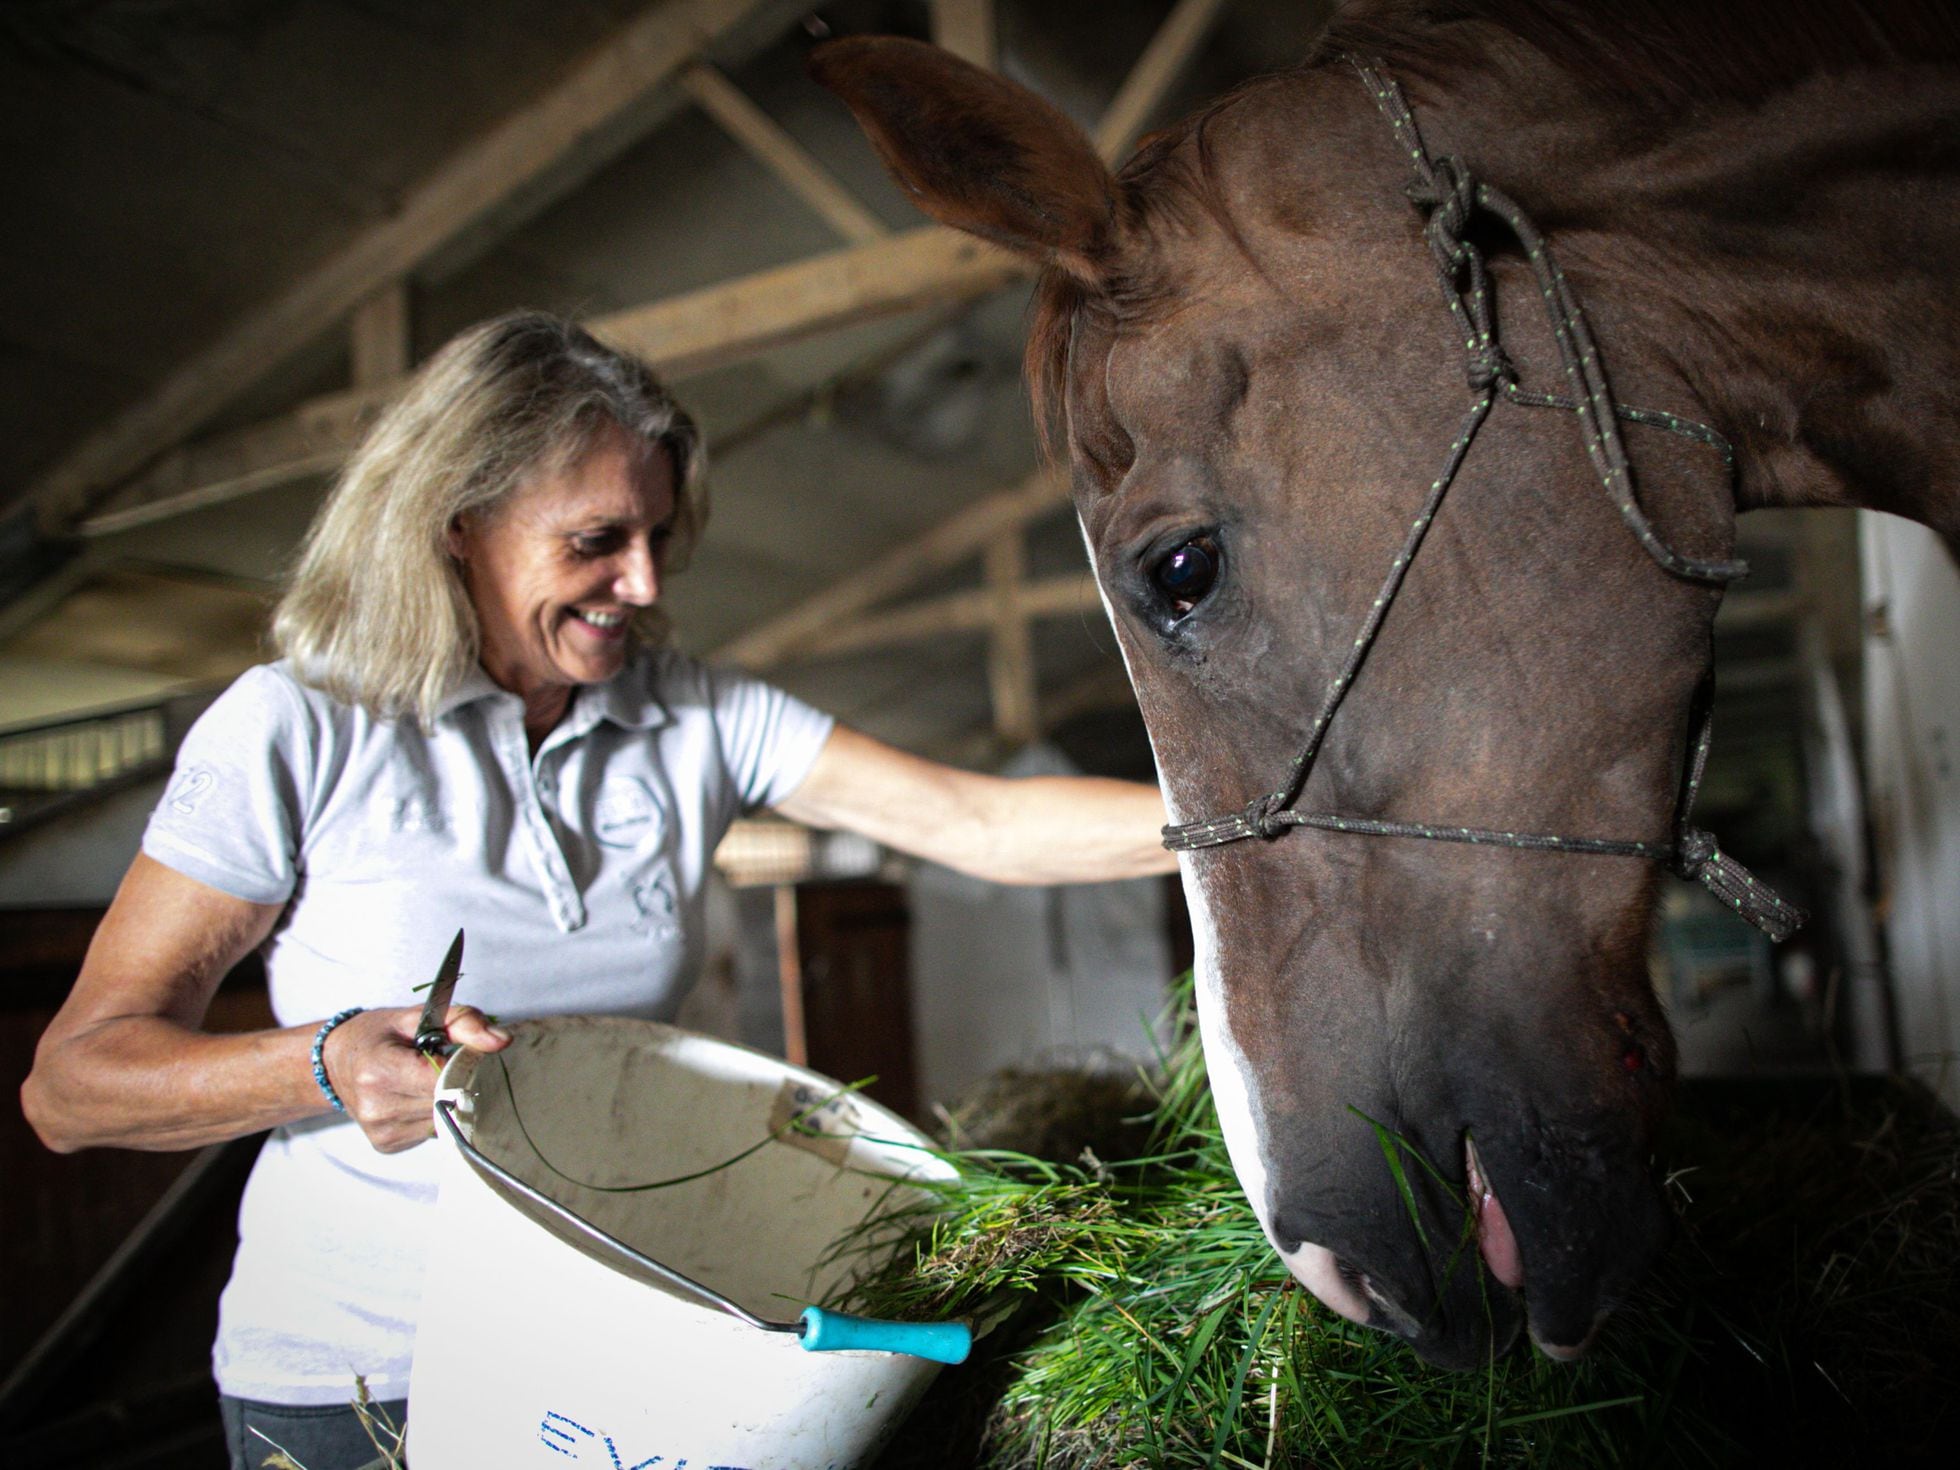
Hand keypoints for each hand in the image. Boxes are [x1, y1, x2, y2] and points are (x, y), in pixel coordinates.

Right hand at [320, 1004, 510, 1153]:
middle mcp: (377, 1107)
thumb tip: (501, 1040)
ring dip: (447, 1101)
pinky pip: (430, 1132)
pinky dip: (433, 1114)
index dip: (464, 1067)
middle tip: (452, 1066)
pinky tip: (419, 1098)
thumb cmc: (376, 1036)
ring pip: (443, 1120)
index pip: (443, 1079)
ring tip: (428, 1081)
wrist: (333, 1063)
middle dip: (458, 1083)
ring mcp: (381, 1131)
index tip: (466, 1056)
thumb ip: (462, 1022)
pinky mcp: (387, 1145)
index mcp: (380, 1070)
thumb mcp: (416, 1016)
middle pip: (447, 1102)